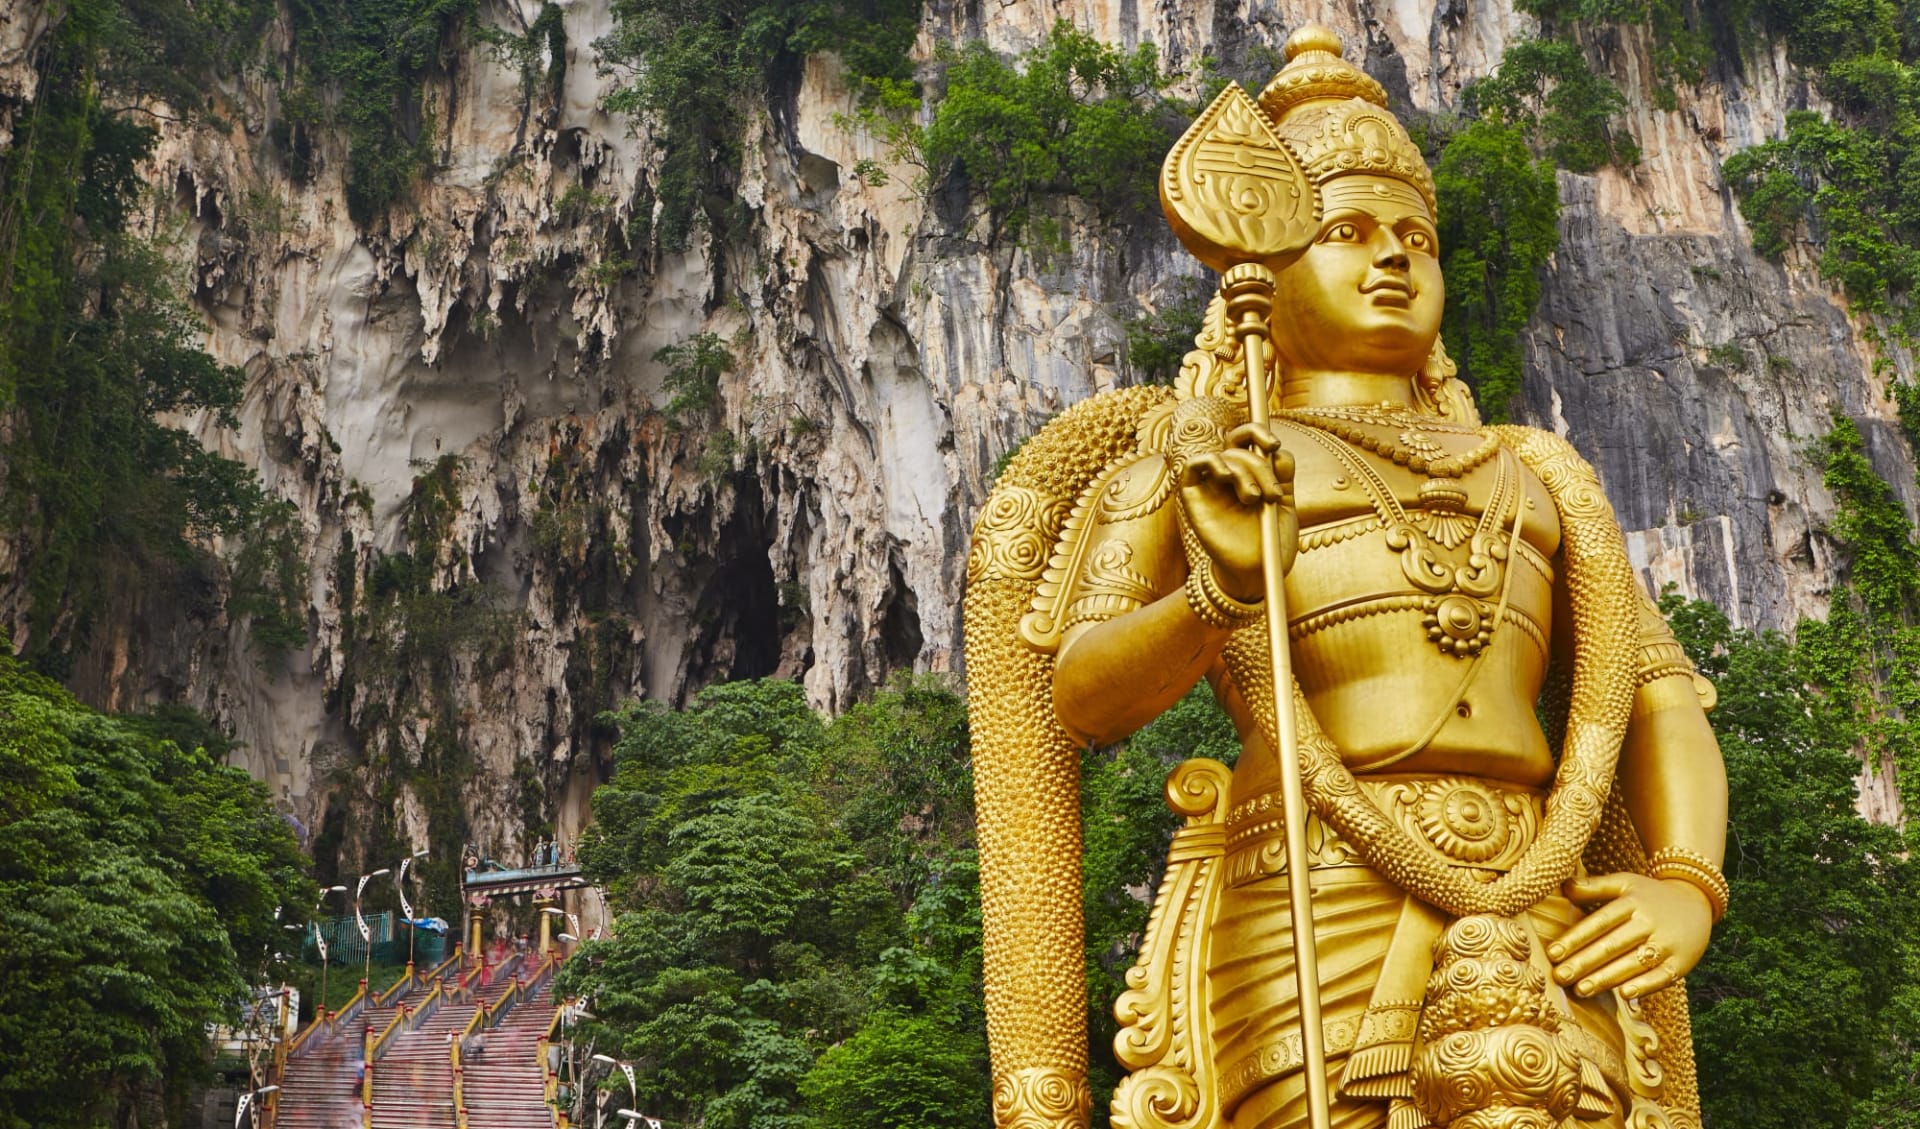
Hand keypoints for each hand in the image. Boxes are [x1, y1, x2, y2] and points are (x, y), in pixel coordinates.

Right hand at [1178, 423, 1295, 600]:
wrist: (1255, 572)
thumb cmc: (1270, 543)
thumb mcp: (1284, 506)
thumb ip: (1282, 477)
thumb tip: (1278, 451)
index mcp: (1254, 474)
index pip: (1249, 439)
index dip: (1259, 433)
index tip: (1275, 445)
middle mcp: (1231, 476)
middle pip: (1238, 445)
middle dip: (1259, 463)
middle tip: (1270, 493)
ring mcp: (1212, 485)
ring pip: (1223, 456)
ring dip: (1243, 471)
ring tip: (1254, 499)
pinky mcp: (1193, 496)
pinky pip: (1193, 465)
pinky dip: (1210, 462)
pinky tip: (1226, 477)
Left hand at [1549, 873, 1713, 1000]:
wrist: (1696, 902)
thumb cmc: (1649, 895)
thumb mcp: (1625, 882)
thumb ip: (1595, 886)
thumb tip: (1563, 886)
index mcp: (1632, 902)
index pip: (1599, 923)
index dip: (1575, 939)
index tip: (1552, 954)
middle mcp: (1649, 922)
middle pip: (1612, 945)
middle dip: (1584, 963)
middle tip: (1560, 977)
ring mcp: (1667, 943)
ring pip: (1633, 963)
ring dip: (1606, 978)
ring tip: (1580, 989)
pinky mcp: (1682, 963)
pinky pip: (1662, 976)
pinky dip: (1644, 986)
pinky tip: (1623, 994)